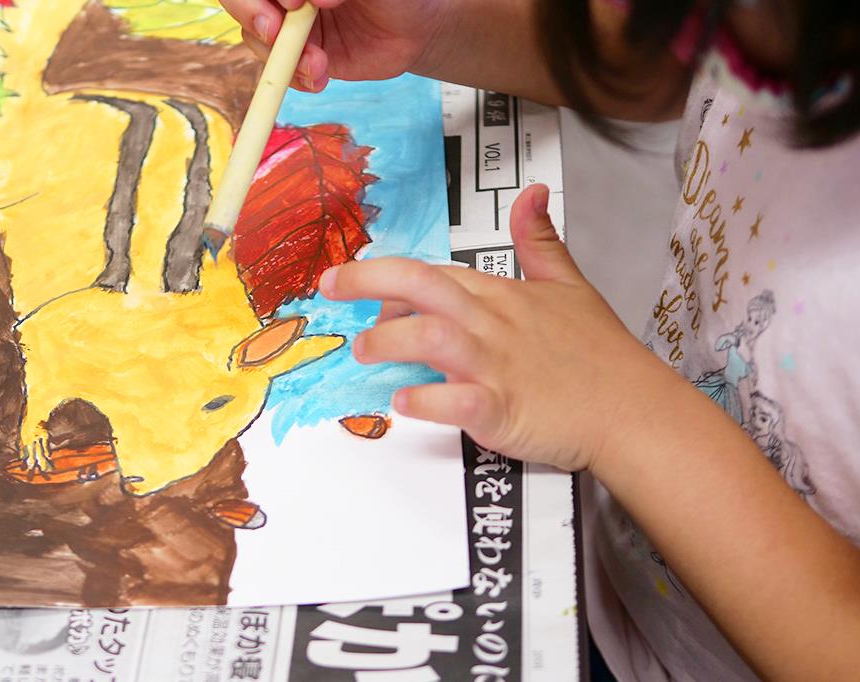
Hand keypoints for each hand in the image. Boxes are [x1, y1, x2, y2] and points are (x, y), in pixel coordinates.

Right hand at [219, 0, 452, 90]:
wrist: (417, 28)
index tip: (295, 2)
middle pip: (239, 0)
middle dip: (252, 15)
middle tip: (276, 32)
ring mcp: (288, 22)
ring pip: (255, 37)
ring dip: (283, 54)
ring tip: (319, 64)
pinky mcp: (300, 55)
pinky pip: (279, 69)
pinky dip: (295, 76)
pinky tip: (321, 76)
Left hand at [319, 184, 673, 470]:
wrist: (632, 408)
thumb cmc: (598, 353)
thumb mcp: (570, 283)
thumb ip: (541, 240)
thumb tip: (534, 192)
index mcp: (501, 294)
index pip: (435, 274)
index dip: (393, 278)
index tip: (361, 286)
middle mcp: (492, 323)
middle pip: (423, 286)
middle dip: (368, 280)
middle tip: (329, 286)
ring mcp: (496, 365)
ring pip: (432, 339)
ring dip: (389, 343)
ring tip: (363, 353)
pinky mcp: (503, 409)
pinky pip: (456, 401)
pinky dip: (425, 400)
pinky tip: (401, 402)